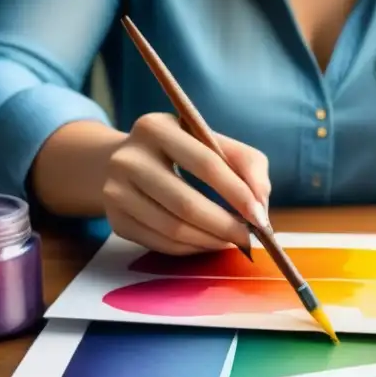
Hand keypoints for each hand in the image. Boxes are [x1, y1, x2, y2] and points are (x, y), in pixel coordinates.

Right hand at [103, 113, 270, 254]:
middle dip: (224, 225)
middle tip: (248, 238)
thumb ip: (246, 164)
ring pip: (173, 229)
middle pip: (185, 203)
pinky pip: (161, 244)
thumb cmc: (182, 152)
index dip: (236, 193)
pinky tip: (208, 242)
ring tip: (231, 241)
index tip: (259, 216)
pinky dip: (192, 249)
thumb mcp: (212, 142)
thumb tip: (260, 205)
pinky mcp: (116, 220)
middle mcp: (128, 158)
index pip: (205, 163)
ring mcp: (116, 191)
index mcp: (156, 128)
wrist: (123, 162)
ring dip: (210, 241)